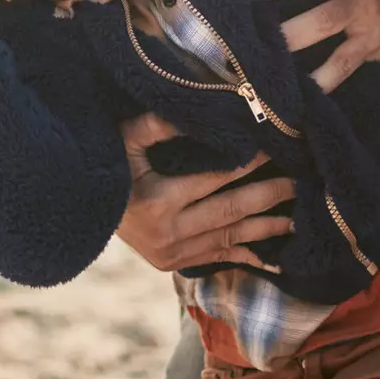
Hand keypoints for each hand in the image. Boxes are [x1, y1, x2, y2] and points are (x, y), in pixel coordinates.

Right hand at [115, 113, 294, 271]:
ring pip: (230, 239)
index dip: (250, 163)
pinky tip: (273, 258)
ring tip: (297, 217)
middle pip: (231, 212)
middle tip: (300, 181)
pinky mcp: (173, 265)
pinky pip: (217, 259)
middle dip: (269, 196)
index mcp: (158, 201)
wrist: (79, 212)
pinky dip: (245, 256)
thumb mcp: (123, 140)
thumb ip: (154, 125)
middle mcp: (169, 233)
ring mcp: (172, 254)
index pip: (216, 178)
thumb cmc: (104, 168)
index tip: (275, 149)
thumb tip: (191, 113)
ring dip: (266, 228)